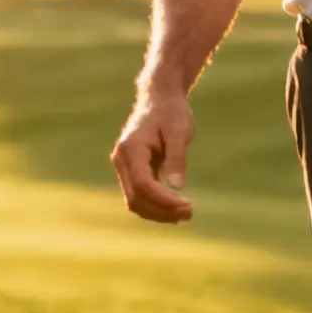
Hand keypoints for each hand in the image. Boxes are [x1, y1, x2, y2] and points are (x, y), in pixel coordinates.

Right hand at [111, 90, 194, 223]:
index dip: (163, 200)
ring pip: (135, 202)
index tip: (186, 206)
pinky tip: (175, 209)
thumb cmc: (171, 112)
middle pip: (136, 198)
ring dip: (158, 213)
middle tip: (190, 213)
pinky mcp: (131, 171)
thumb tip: (177, 186)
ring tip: (185, 214)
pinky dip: (155, 206)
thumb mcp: (179, 130)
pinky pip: (139, 195)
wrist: (159, 98)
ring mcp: (124, 167)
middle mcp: (122, 160)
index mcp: (131, 149)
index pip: (143, 184)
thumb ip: (176, 157)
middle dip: (162, 211)